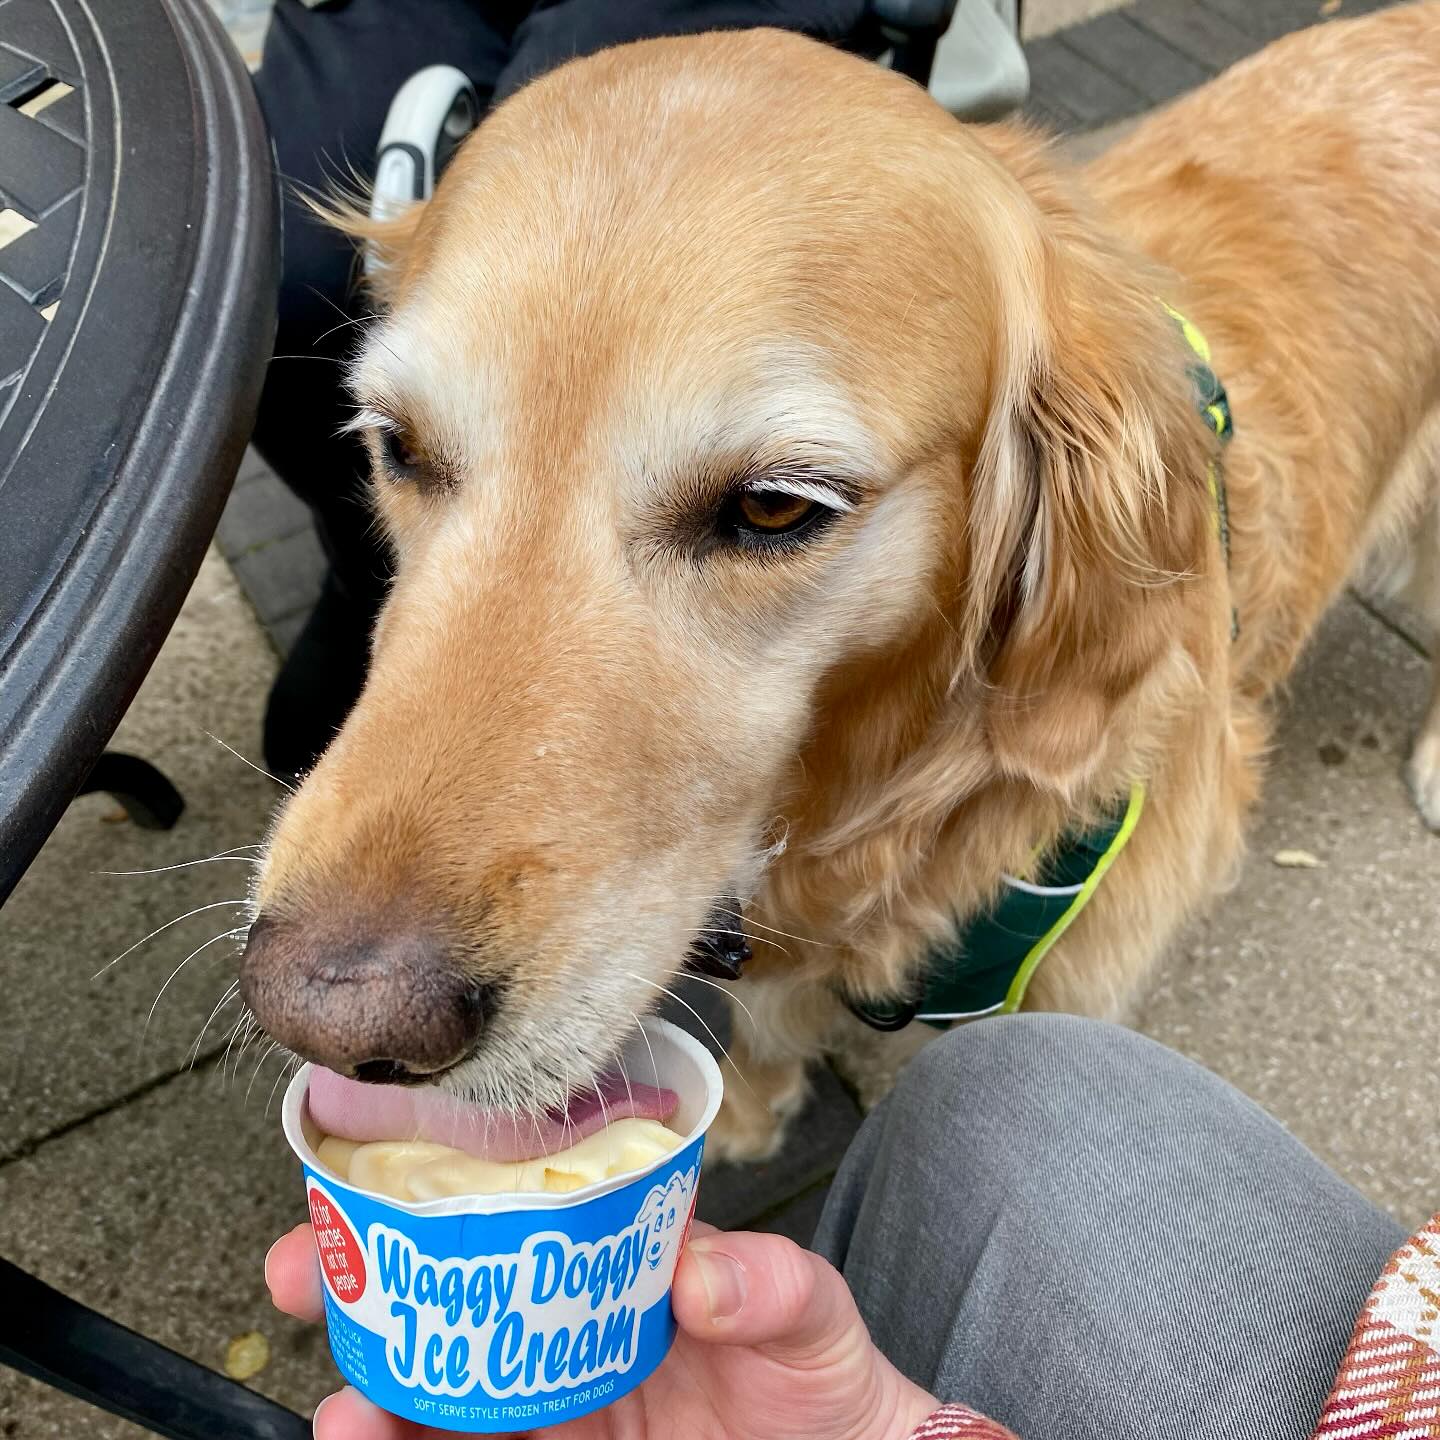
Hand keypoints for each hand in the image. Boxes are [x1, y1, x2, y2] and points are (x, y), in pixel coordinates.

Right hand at [266, 1221, 937, 1439]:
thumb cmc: (816, 1381)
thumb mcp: (807, 1315)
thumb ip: (770, 1285)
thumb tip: (701, 1272)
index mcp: (605, 1268)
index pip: (505, 1217)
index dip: (431, 1197)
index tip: (366, 1181)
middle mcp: (560, 1335)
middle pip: (441, 1304)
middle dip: (361, 1287)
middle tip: (302, 1272)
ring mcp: (548, 1415)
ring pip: (436, 1396)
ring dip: (374, 1394)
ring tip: (344, 1407)